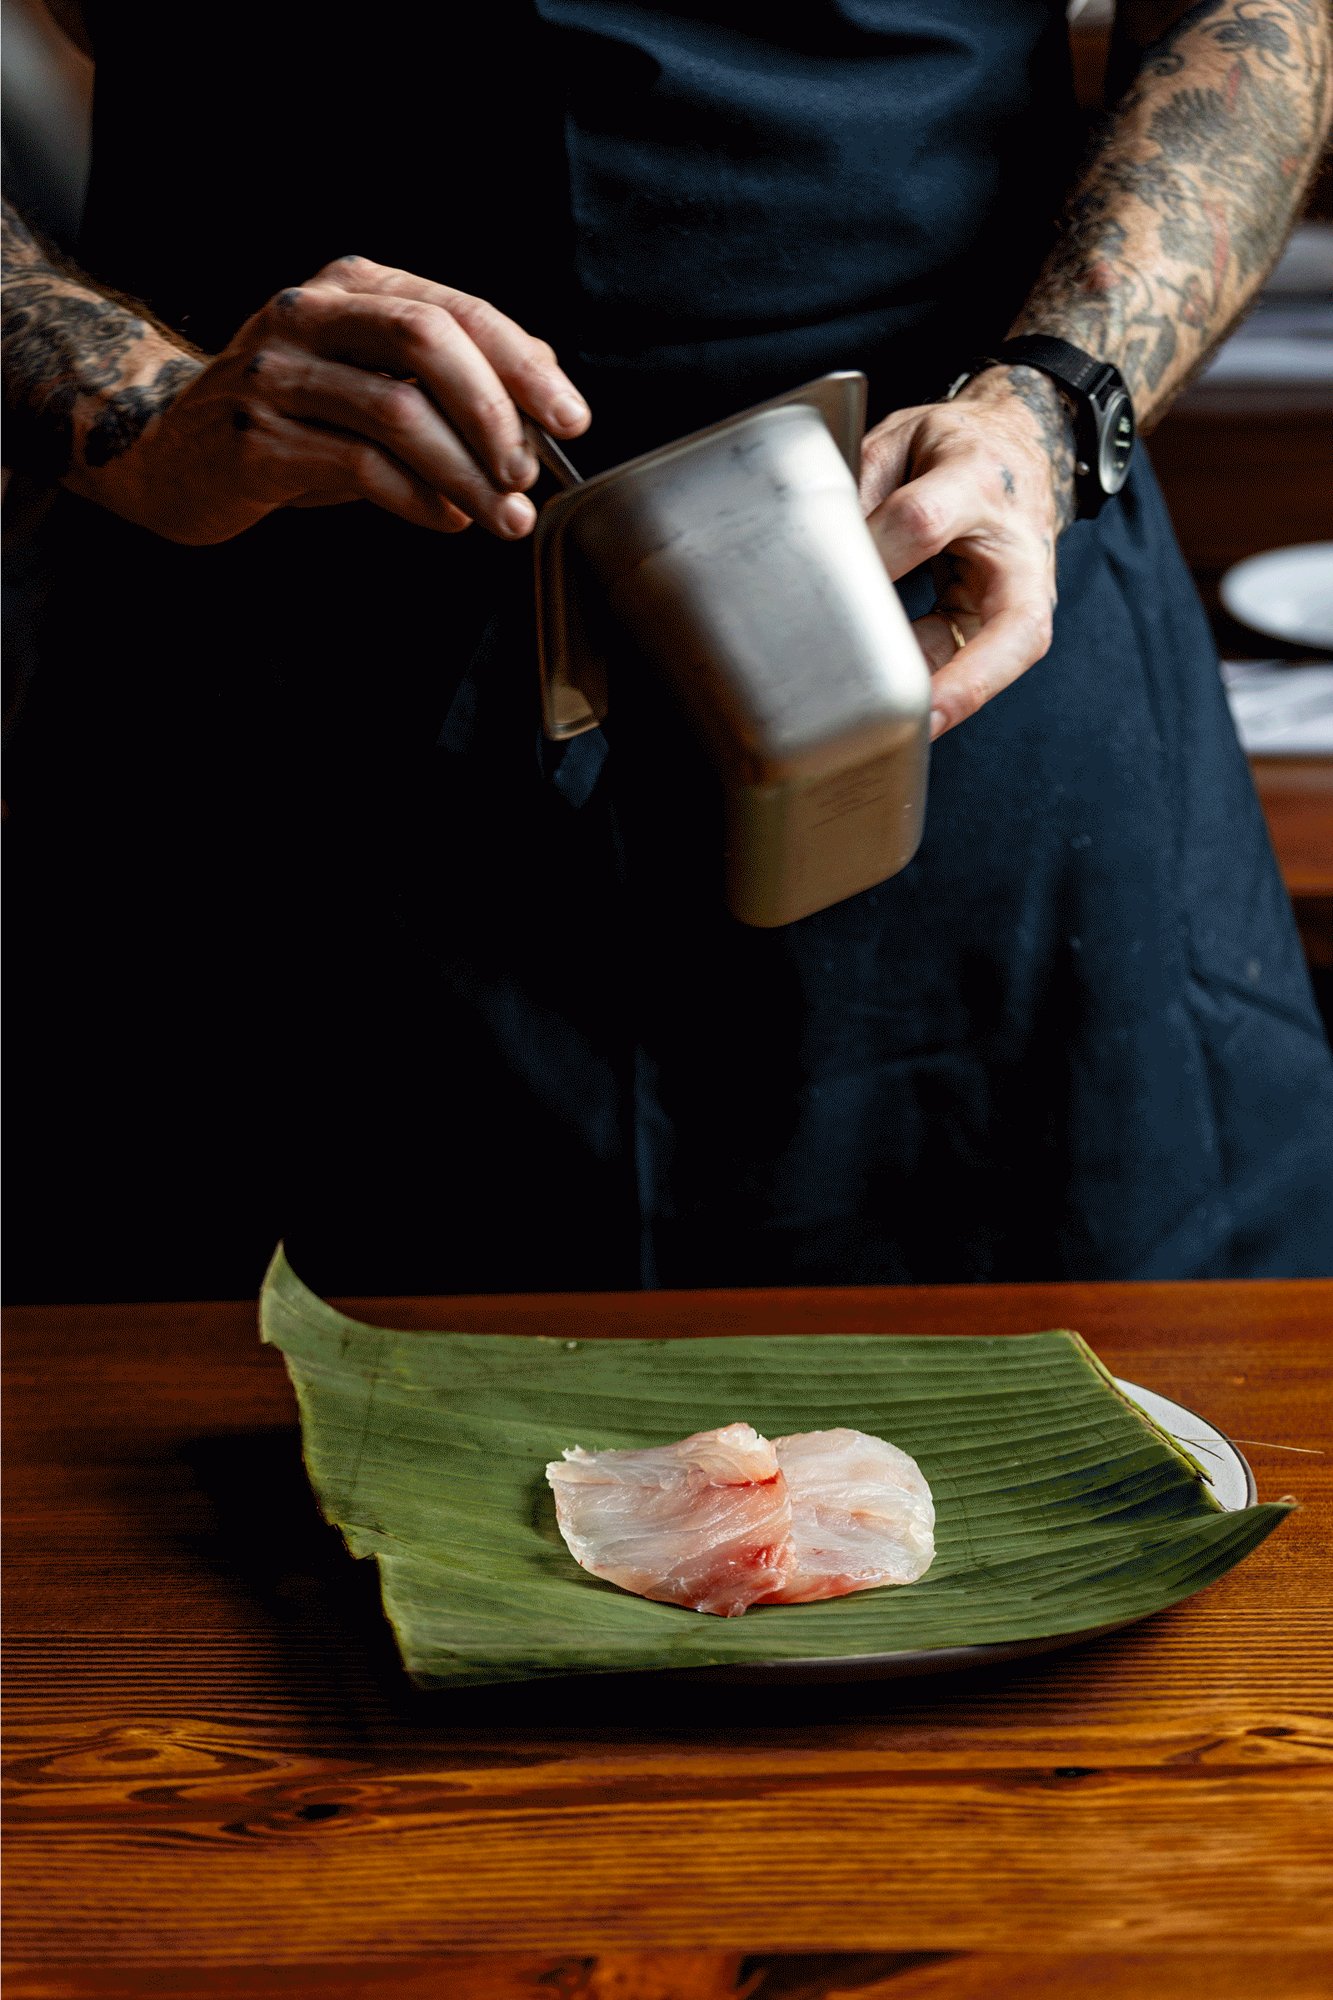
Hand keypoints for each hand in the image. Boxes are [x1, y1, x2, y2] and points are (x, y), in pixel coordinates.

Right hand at [83, 255, 589, 544]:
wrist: (177, 457)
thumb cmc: (297, 422)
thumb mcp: (374, 382)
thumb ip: (449, 378)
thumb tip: (544, 392)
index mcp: (351, 286)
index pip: (455, 310)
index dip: (522, 365)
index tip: (570, 420)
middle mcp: (308, 313)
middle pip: (426, 341)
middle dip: (495, 411)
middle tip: (530, 472)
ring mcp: (275, 371)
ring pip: (396, 411)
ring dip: (464, 473)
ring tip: (504, 516)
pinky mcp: (254, 435)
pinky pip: (358, 465)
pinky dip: (418, 499)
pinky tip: (447, 520)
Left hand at [859, 365, 1076, 739]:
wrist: (1020, 449)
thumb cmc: (954, 449)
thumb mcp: (902, 439)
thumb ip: (862, 488)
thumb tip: (817, 548)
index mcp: (976, 480)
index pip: (924, 522)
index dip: (877, 553)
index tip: (832, 575)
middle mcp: (1015, 547)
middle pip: (1016, 625)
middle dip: (970, 678)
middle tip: (924, 717)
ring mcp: (1024, 594)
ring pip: (1009, 658)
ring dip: (957, 698)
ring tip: (904, 734)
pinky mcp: (1012, 625)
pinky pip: (978, 665)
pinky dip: (941, 690)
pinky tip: (900, 713)